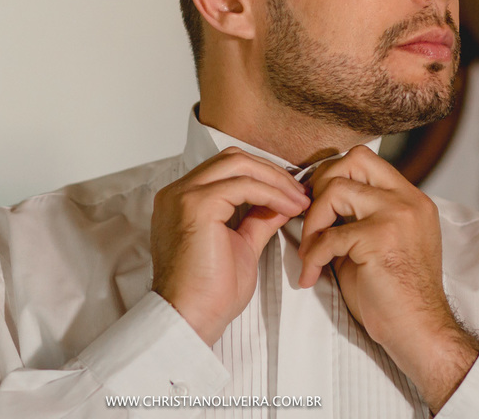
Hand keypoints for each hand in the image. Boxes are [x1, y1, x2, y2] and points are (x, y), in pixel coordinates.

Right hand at [151, 149, 308, 345]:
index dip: (263, 176)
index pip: (227, 169)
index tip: (292, 193)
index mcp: (182, 200)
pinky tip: (290, 208)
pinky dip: (272, 193)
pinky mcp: (197, 205)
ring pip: (239, 164)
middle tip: (300, 192)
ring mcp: (184, 195)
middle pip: (232, 159)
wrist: (192, 319)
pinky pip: (244, 186)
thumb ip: (257, 219)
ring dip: (275, 180)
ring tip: (300, 200)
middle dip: (272, 172)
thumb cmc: (210, 293)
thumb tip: (282, 201)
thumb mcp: (241, 245)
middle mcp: (177, 191)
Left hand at [297, 147, 478, 412]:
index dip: (333, 174)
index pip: (365, 159)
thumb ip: (357, 215)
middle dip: (321, 186)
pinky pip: (330, 235)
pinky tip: (311, 275)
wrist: (418, 332)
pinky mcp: (381, 237)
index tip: (317, 202)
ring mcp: (397, 216)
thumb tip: (315, 196)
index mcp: (410, 199)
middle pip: (353, 160)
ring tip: (311, 252)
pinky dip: (312, 255)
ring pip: (337, 190)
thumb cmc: (394, 294)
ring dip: (313, 222)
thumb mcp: (378, 241)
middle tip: (311, 221)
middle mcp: (408, 200)